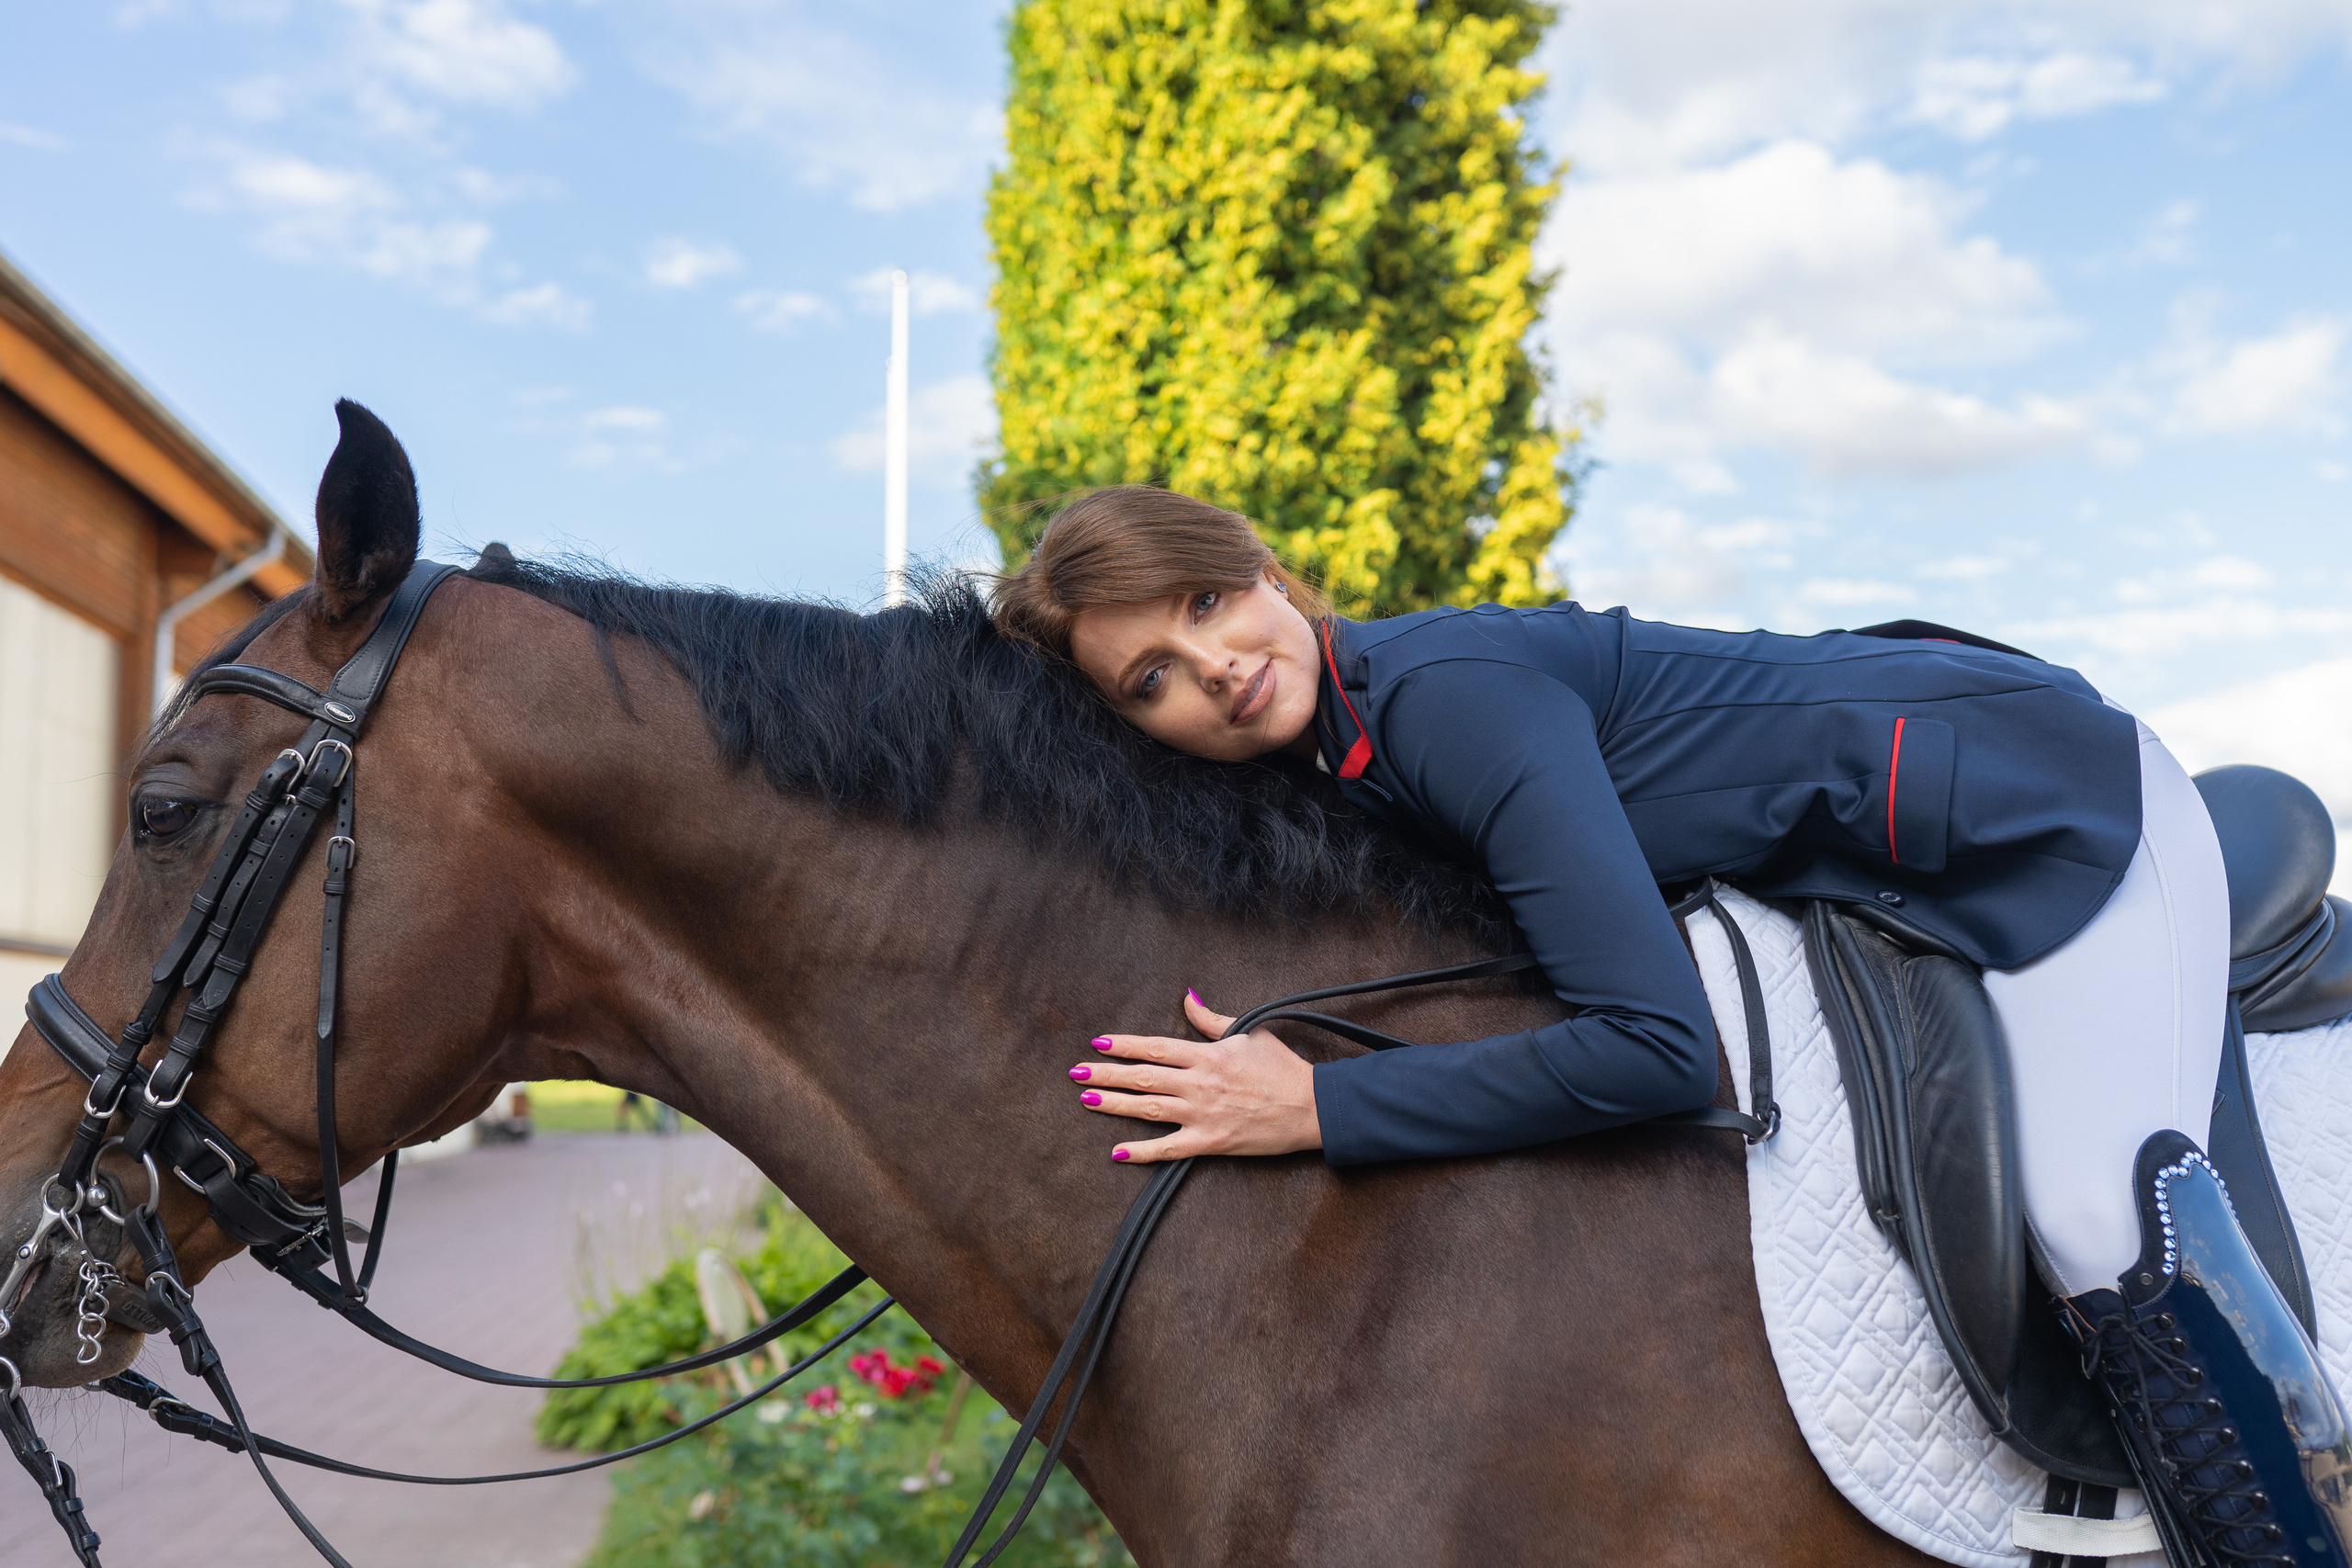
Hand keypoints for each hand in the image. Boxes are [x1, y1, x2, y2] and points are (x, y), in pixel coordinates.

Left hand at [1071, 990, 1321, 1163]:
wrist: (1311, 1106)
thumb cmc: (1282, 1068)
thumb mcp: (1249, 1032)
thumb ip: (1212, 1020)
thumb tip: (1187, 997)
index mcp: (1207, 1055)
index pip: (1155, 1047)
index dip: (1123, 1045)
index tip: (1098, 1042)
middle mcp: (1199, 1083)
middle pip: (1142, 1077)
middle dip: (1105, 1074)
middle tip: (1076, 1073)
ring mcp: (1203, 1114)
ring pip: (1148, 1109)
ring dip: (1114, 1105)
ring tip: (1086, 1100)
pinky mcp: (1211, 1142)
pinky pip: (1169, 1148)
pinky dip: (1142, 1151)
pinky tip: (1117, 1151)